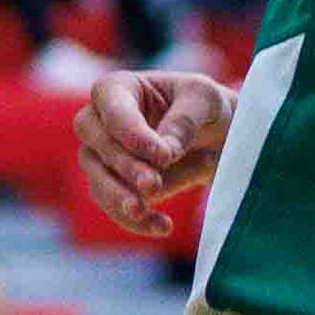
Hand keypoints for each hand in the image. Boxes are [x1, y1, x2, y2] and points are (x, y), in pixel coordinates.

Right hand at [77, 66, 231, 236]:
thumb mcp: (206, 100)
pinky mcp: (113, 188)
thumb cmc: (207, 108)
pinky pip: (114, 208)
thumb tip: (163, 153)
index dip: (130, 131)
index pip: (110, 104)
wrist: (218, 138)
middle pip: (96, 143)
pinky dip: (137, 221)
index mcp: (120, 88)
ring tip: (146, 210)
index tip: (162, 155)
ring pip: (98, 180)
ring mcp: (102, 157)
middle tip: (153, 184)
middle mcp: (101, 121)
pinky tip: (163, 226)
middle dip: (125, 166)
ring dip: (121, 198)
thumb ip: (185, 119)